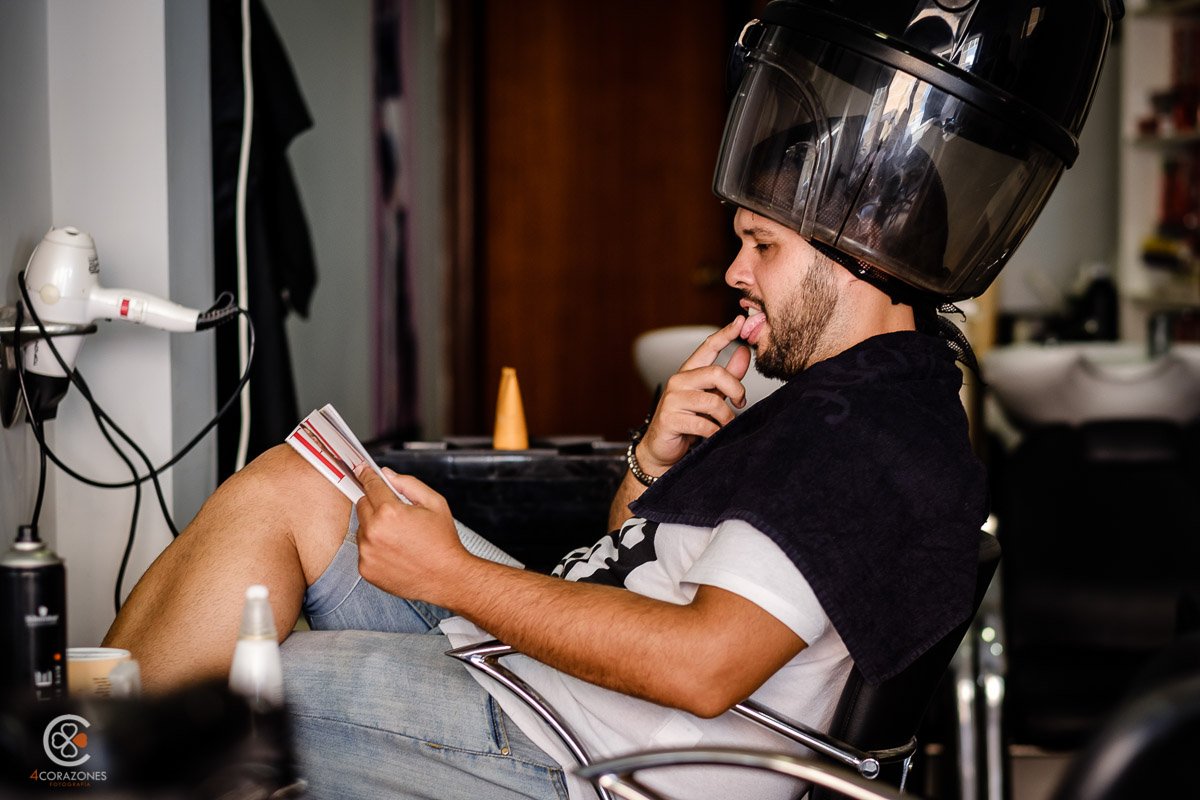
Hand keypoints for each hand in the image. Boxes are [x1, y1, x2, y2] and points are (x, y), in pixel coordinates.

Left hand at [353, 467, 468, 603]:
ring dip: (375, 527)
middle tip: (397, 515)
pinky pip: (364, 549)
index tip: (362, 470)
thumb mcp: (435, 503)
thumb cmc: (443, 542)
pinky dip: (375, 548)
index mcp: (390, 512)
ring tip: (399, 538)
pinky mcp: (366, 569)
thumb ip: (408, 484)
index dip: (368, 475)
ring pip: (362, 528)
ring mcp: (367, 552)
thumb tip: (387, 475)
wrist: (447, 577)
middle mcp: (374, 532)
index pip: (371, 485)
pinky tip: (395, 552)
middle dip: (376, 504)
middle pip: (362, 505)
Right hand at [637, 317, 750, 475]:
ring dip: (727, 417)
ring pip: (712, 401)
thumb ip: (727, 376)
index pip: (708, 347)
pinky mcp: (670, 418)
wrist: (662, 450)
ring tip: (727, 425)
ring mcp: (673, 399)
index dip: (725, 333)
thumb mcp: (710, 396)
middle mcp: (679, 381)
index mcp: (689, 372)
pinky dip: (715, 432)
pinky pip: (703, 423)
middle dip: (736, 390)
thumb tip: (744, 352)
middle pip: (716, 373)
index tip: (741, 321)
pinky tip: (714, 435)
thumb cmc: (687, 422)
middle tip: (741, 403)